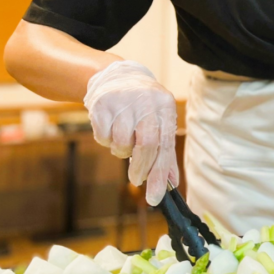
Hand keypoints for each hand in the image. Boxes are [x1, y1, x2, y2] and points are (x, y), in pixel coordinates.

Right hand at [84, 60, 177, 205]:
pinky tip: (111, 128)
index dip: (160, 172)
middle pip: (146, 144)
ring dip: (122, 151)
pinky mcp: (101, 105)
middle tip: (137, 179)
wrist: (115, 77)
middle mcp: (146, 101)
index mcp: (165, 105)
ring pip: (122, 143)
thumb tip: (171, 183)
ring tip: (124, 140)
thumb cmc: (142, 107)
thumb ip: (166, 152)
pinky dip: (107, 141)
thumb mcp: (159, 121)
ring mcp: (122, 101)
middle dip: (142, 168)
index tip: (155, 196)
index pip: (165, 144)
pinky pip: (103, 137)